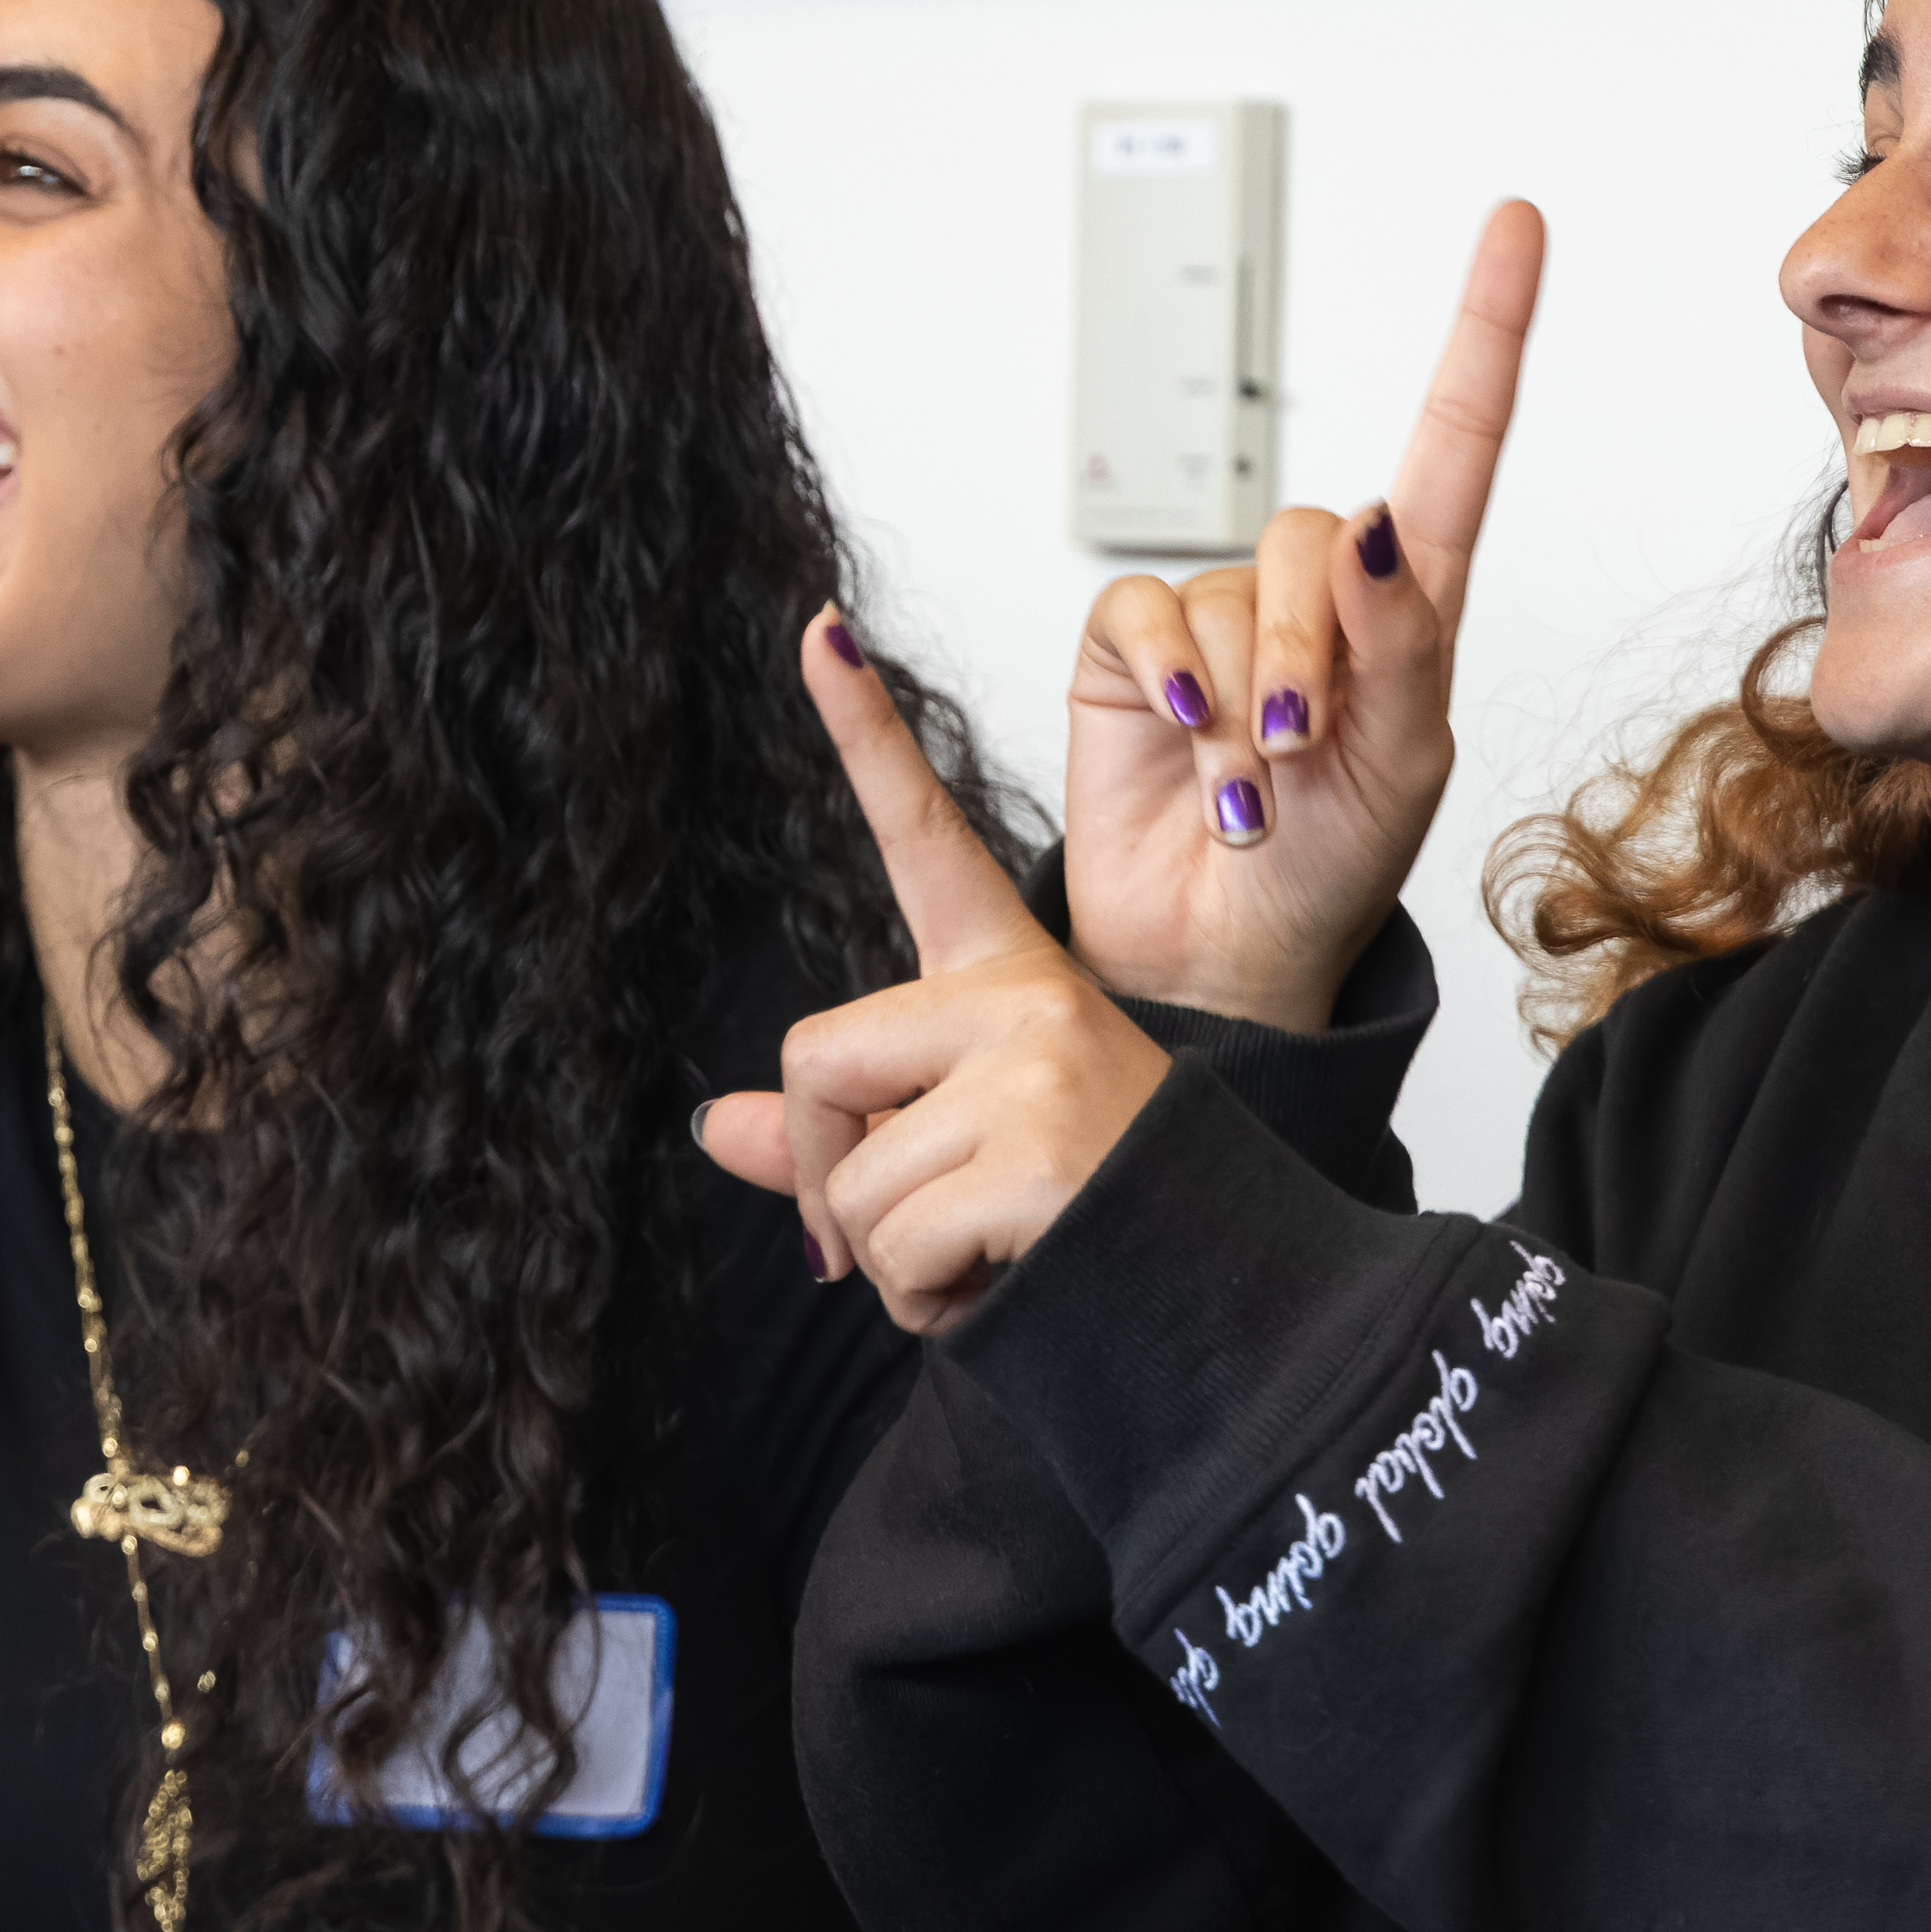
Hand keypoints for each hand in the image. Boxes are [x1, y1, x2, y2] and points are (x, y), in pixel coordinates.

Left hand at [701, 618, 1172, 1334]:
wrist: (1218, 1303)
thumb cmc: (1088, 1222)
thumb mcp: (952, 1160)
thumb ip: (834, 1136)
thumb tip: (712, 1126)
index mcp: (1009, 979)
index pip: (926, 836)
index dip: (866, 732)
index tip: (819, 628)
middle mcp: (1023, 998)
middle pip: (816, 1057)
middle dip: (828, 1177)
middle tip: (902, 1240)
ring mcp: (1033, 1062)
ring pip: (849, 1176)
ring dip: (887, 1263)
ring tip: (981, 1263)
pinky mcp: (1031, 1145)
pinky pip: (890, 1241)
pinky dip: (923, 1302)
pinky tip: (998, 1288)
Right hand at [1056, 199, 1542, 1029]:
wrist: (1223, 956)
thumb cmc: (1332, 868)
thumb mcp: (1404, 765)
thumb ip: (1401, 639)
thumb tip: (1371, 520)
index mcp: (1411, 606)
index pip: (1454, 444)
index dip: (1483, 331)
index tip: (1514, 224)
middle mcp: (1315, 594)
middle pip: (1313, 536)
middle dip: (1309, 650)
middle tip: (1299, 755)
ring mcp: (1219, 618)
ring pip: (1227, 590)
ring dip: (1242, 697)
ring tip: (1251, 785)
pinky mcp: (1129, 648)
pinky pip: (1140, 613)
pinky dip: (1162, 676)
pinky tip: (1182, 739)